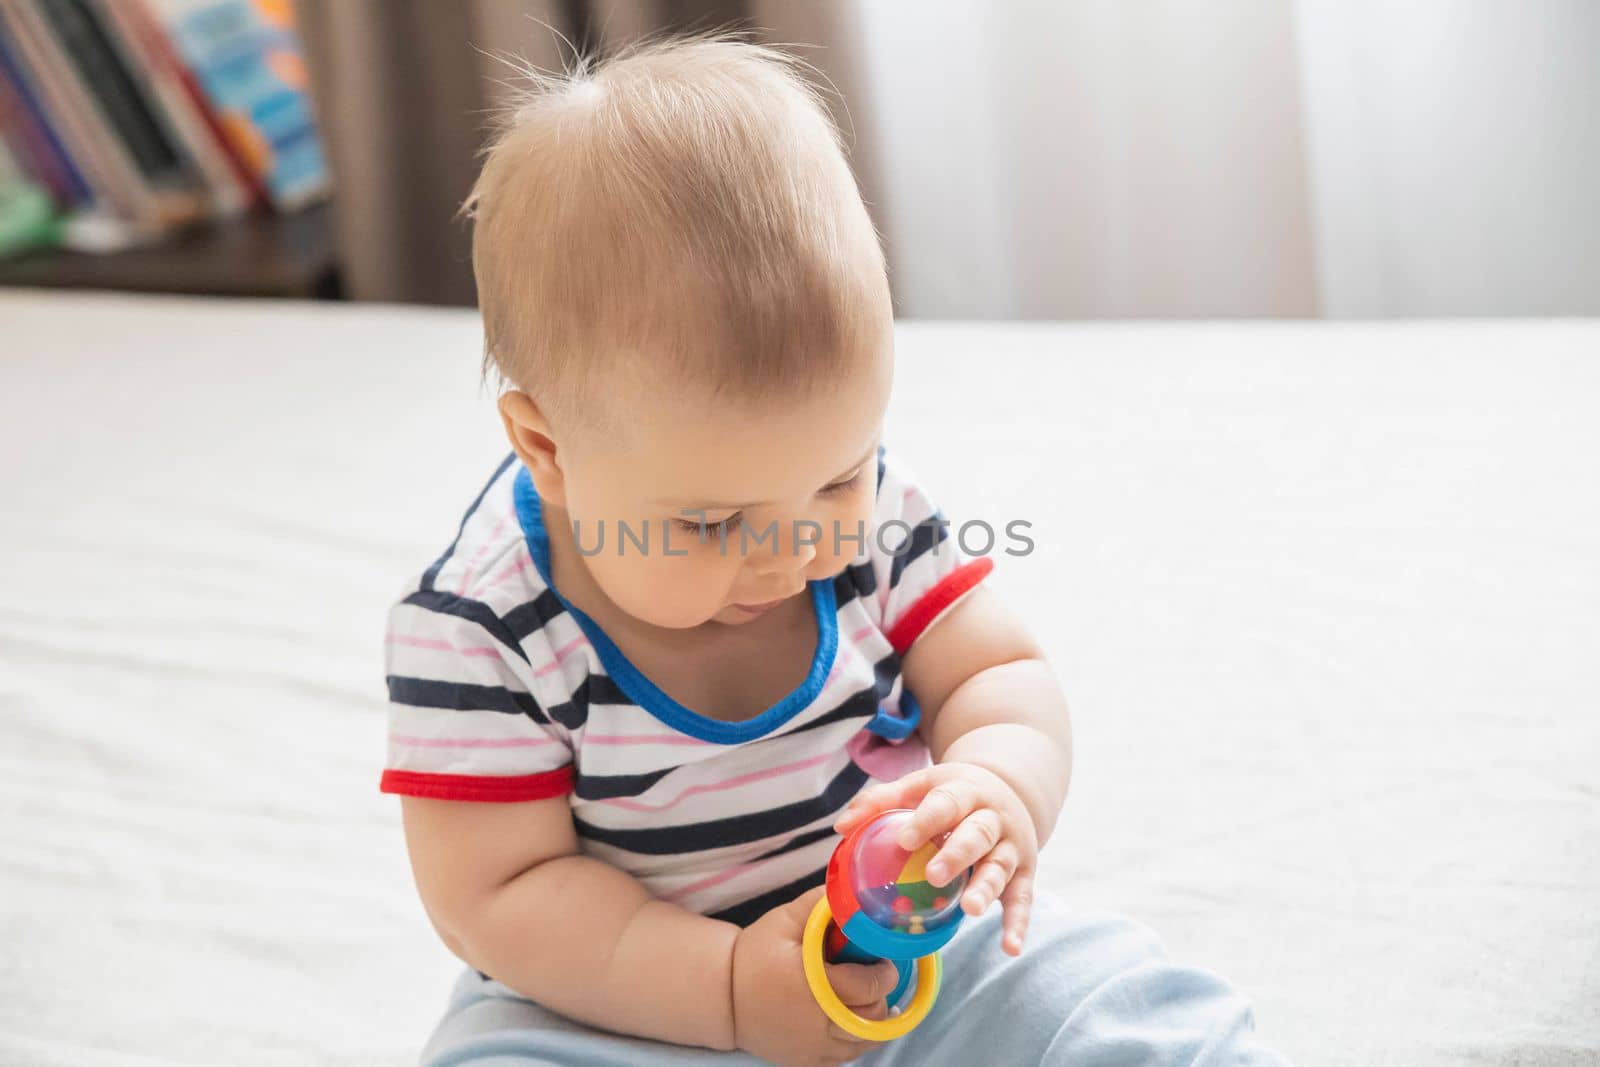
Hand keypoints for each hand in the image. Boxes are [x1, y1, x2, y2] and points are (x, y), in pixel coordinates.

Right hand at [731, 885, 899, 1066]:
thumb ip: (819, 904)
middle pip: (872, 1018)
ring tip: (864, 999)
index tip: (882, 960)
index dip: (884, 972)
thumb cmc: (754, 956)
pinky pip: (846, 1058)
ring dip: (872, 1020)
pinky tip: (850, 1020)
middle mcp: (817, 1024)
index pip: (870, 987)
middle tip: (872, 977)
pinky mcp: (807, 1062)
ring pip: (864, 1043)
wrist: (724, 997)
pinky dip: (856, 1041)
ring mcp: (813, 1049)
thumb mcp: (783, 920)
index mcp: (815, 986)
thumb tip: (851, 892)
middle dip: (880, 995)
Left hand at [833, 762, 1038, 954]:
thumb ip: (881, 801)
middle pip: (977, 834)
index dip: (926, 821)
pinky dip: (1018, 923)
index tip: (903, 839)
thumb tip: (839, 826)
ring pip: (1000, 867)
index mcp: (965, 792)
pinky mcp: (1023, 872)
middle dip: (956, 854)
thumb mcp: (921, 785)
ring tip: (970, 909)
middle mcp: (993, 818)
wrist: (1011, 790)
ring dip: (986, 888)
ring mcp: (1010, 846)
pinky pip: (1022, 899)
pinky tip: (1010, 947)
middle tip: (933, 875)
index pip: (946, 803)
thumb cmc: (953, 794)